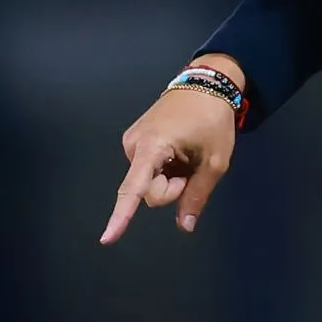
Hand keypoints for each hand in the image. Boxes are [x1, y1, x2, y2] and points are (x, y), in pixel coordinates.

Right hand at [98, 54, 245, 243]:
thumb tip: (185, 226)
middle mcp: (134, 145)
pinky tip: (177, 152)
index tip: (107, 238)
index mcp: (153, 146)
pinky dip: (164, 169)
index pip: (134, 188)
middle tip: (192, 168)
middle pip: (149, 191)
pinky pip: (148, 170)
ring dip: (169, 178)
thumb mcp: (215, 160)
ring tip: (186, 155)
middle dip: (172, 189)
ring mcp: (132, 142)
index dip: (121, 216)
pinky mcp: (135, 141)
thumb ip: (198, 194)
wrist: (206, 84)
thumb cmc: (213, 119)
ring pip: (148, 182)